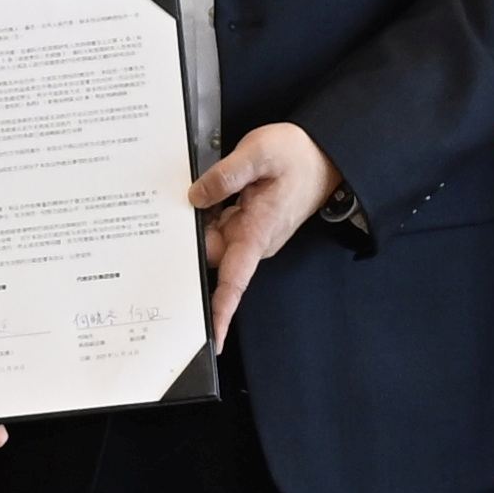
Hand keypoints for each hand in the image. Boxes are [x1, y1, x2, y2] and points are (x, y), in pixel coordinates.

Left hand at [191, 122, 340, 350]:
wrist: (322, 155)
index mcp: (257, 233)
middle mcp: (252, 241)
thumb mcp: (260, 153)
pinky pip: (216, 224)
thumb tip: (195, 196)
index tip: (211, 339)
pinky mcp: (245, 222)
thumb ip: (225, 175)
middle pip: (210, 255)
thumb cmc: (297, 157)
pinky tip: (202, 190)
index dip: (221, 311)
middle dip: (188, 240)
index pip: (235, 282)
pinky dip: (205, 211)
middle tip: (171, 211)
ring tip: (194, 189)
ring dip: (197, 220)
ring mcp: (248, 232)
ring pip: (210, 238)